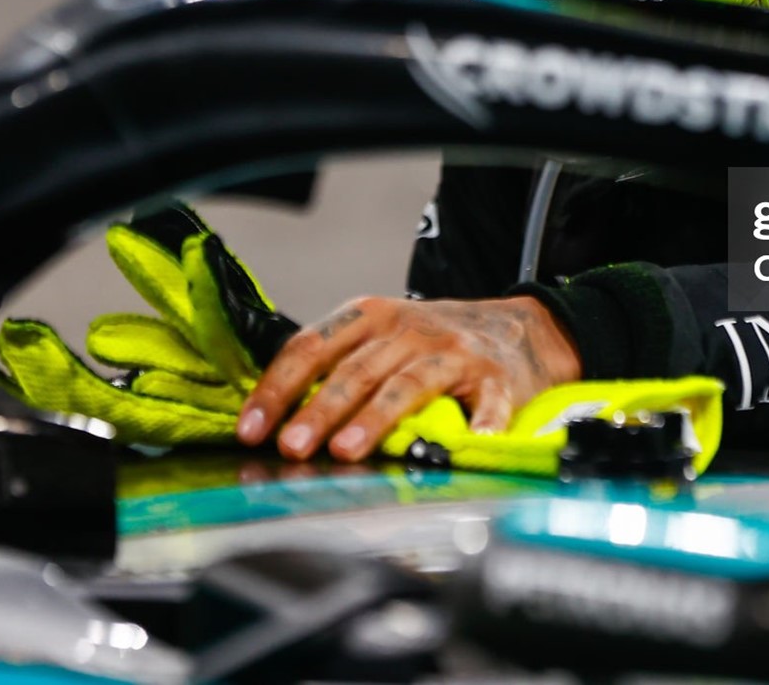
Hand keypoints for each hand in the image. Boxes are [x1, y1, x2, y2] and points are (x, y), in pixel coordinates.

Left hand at [236, 295, 580, 462]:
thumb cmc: (433, 343)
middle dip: (318, 410)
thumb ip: (336, 367)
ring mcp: (453, 354)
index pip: (312, 347)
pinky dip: (480, 423)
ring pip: (406, 385)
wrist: (517, 330)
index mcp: (370, 317)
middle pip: (356, 370)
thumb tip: (273, 419)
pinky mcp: (495, 379)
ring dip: (373, 420)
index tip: (251, 430)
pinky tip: (469, 445)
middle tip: (290, 447)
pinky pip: (486, 404)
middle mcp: (409, 330)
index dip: (277, 388)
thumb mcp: (381, 337)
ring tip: (345, 452)